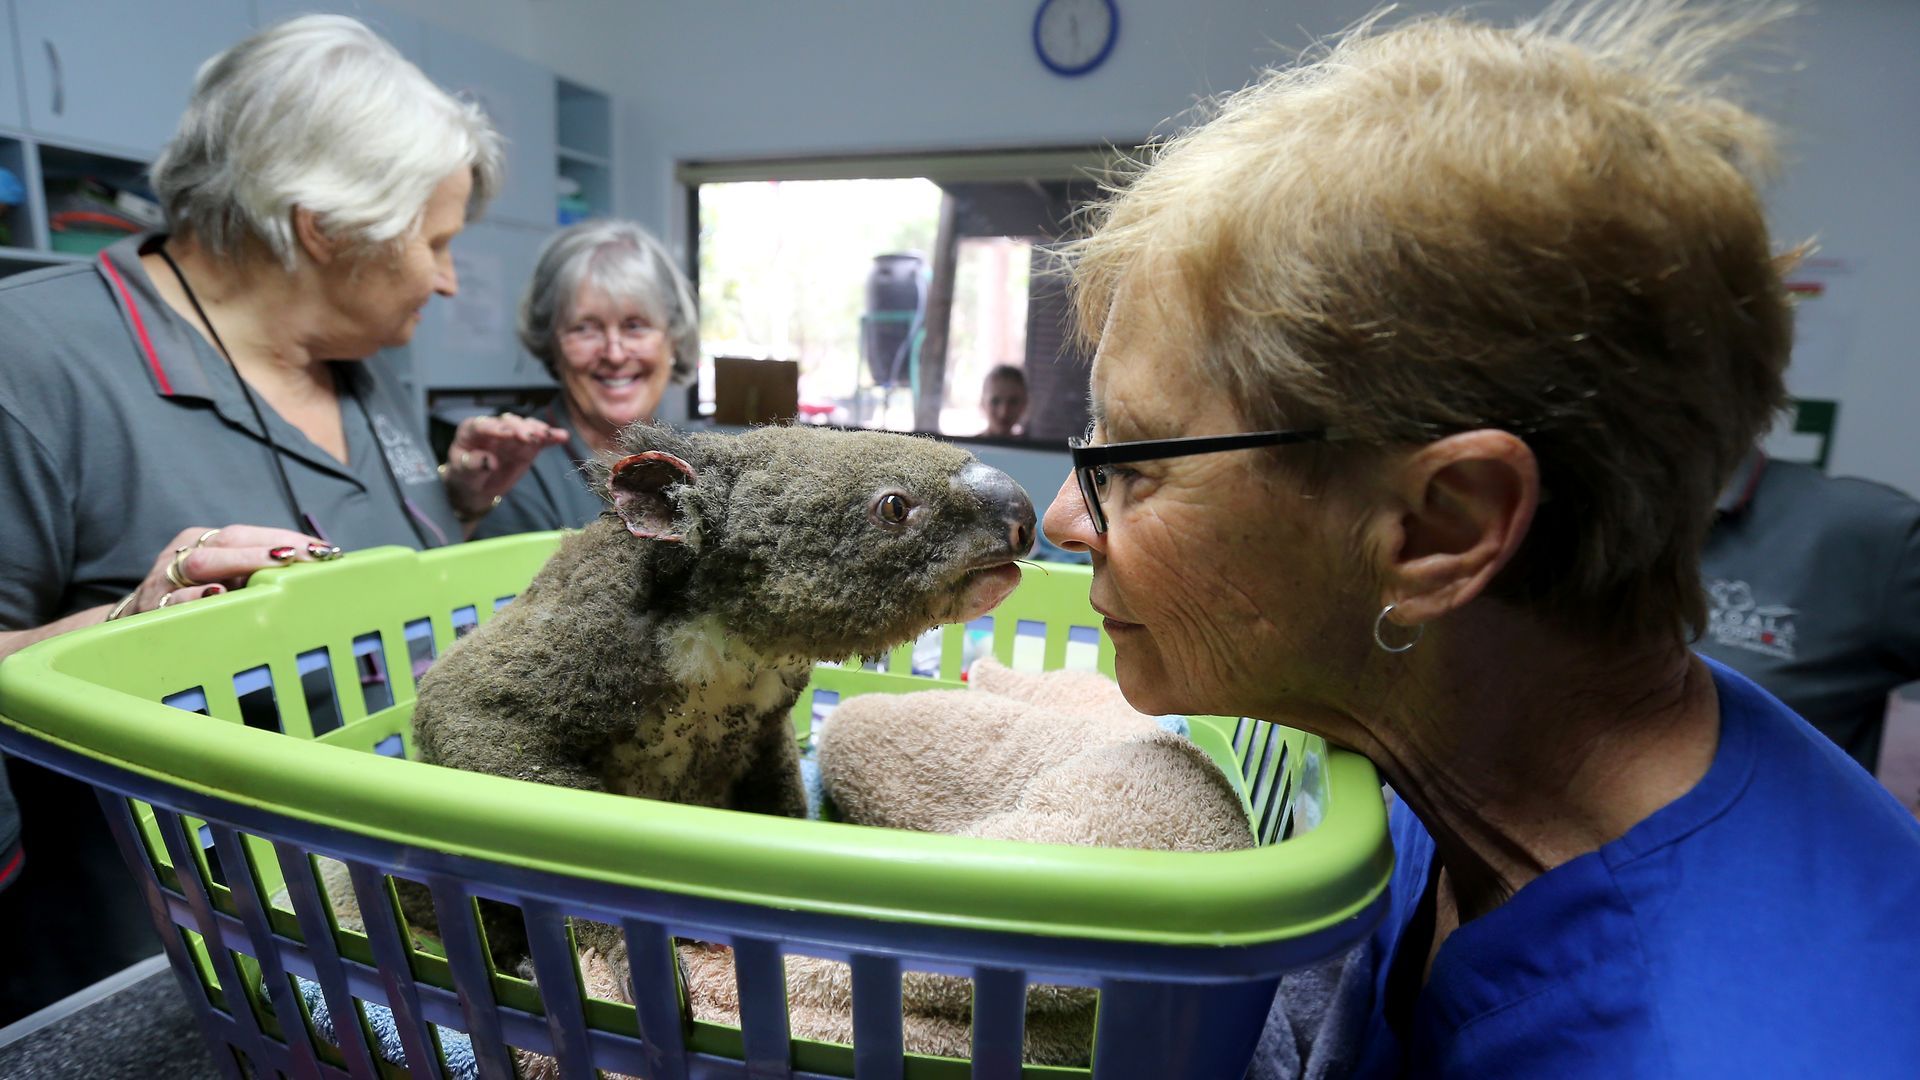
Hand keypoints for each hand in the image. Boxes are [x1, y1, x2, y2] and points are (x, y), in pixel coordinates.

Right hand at [107, 525, 338, 620]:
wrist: (133, 624)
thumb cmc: (189, 599)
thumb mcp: (220, 581)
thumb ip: (254, 574)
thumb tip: (313, 573)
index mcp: (202, 541)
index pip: (248, 534)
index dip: (287, 539)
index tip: (325, 549)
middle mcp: (183, 554)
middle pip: (228, 541)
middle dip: (272, 548)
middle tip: (309, 555)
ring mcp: (165, 580)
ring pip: (202, 563)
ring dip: (241, 562)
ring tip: (277, 562)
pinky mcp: (153, 608)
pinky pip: (176, 601)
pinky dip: (197, 598)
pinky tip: (219, 595)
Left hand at [442, 412, 569, 519]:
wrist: (478, 487)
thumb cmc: (466, 477)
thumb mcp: (463, 474)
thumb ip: (473, 465)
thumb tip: (488, 461)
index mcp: (472, 431)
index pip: (481, 425)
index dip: (493, 428)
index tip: (506, 433)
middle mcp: (494, 428)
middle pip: (507, 423)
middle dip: (519, 428)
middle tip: (529, 437)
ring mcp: (513, 435)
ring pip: (526, 427)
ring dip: (537, 429)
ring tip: (546, 435)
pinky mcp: (527, 445)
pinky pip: (540, 439)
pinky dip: (551, 437)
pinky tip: (562, 436)